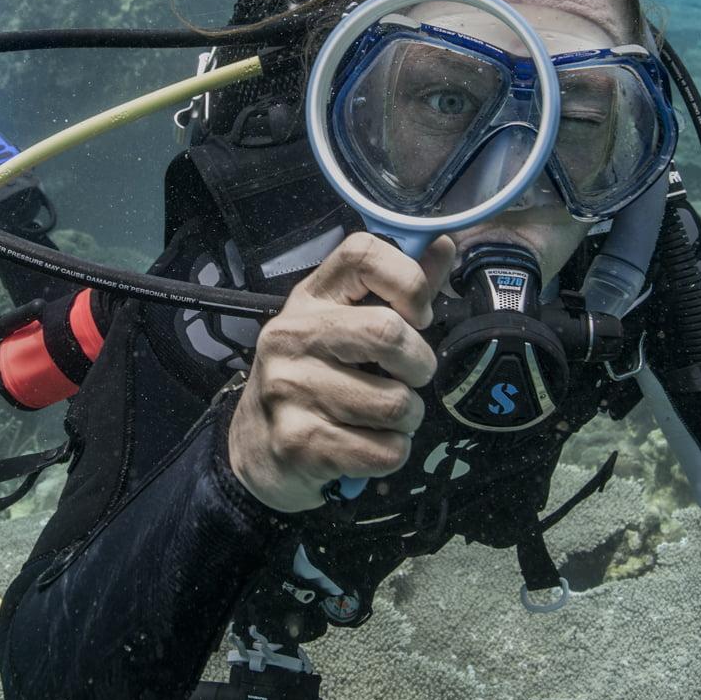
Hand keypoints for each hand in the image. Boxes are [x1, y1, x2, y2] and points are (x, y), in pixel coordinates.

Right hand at [227, 233, 455, 512]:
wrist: (257, 449)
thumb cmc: (315, 378)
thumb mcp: (345, 325)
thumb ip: (398, 290)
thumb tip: (443, 245)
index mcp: (310, 299)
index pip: (363, 253)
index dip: (409, 280)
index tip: (417, 316)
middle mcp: (292, 336)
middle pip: (388, 332)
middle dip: (419, 365)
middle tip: (407, 379)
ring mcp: (290, 388)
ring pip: (396, 403)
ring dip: (407, 419)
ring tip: (380, 418)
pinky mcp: (299, 442)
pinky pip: (386, 451)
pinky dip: (391, 454)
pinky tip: (365, 445)